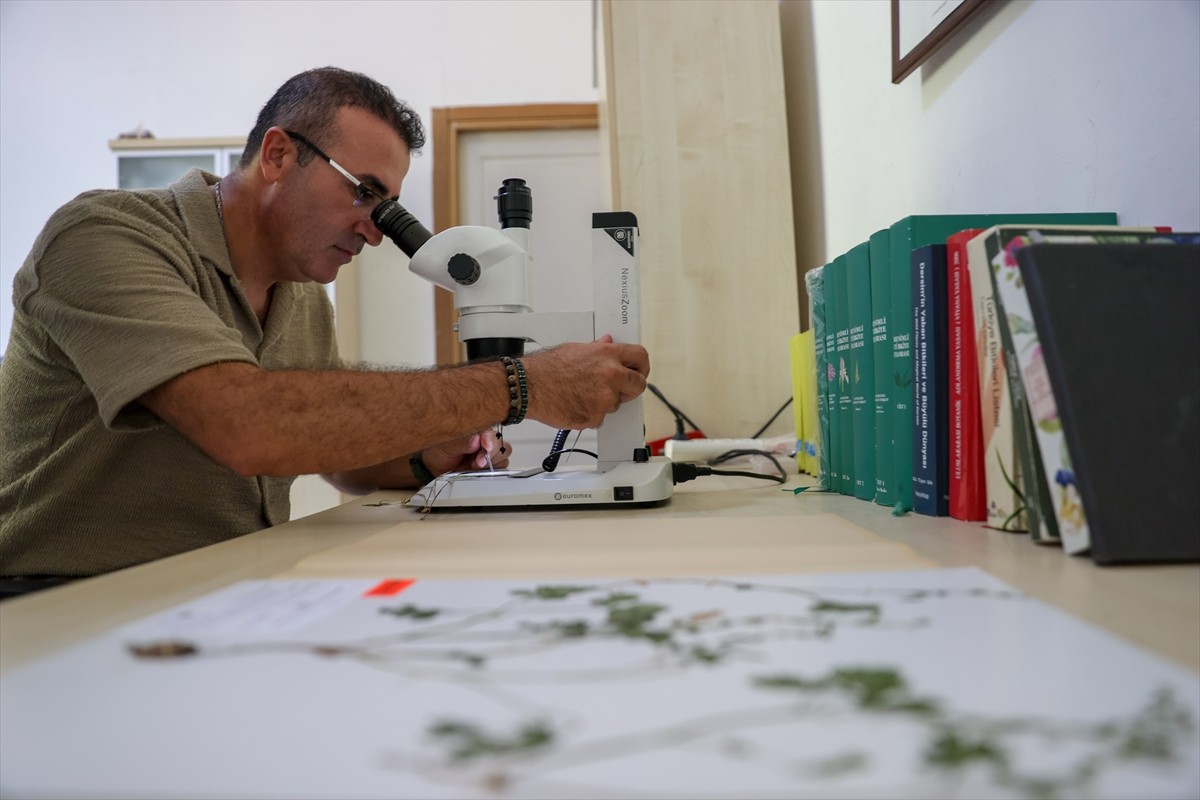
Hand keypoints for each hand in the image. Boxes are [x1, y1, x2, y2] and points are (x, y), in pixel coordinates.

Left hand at [421, 428, 510, 474]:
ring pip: (503, 456)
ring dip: (492, 463)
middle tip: (477, 462)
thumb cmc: (439, 451)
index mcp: (476, 430)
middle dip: (491, 454)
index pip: (490, 432)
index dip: (490, 439)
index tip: (485, 446)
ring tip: (474, 466)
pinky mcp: (490, 467)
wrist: (434, 466)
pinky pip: (501, 468)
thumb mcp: (446, 445)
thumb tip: (476, 440)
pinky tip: (480, 472)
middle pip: (501, 445)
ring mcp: (489, 454)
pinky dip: (493, 472)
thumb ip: (462, 442)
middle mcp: (485, 440)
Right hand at [521, 334, 649, 428]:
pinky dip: (591, 414)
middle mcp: (610, 376)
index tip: (639, 371)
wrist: (528, 387)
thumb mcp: (575, 349)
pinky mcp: (594, 417)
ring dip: (605, 402)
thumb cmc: (546, 368)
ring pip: (616, 404)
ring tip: (583, 393)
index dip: (641, 366)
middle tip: (619, 388)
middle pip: (638, 385)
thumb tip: (608, 344)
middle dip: (630, 388)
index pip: (640, 357)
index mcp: (607, 355)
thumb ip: (598, 349)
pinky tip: (576, 404)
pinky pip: (600, 418)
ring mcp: (604, 399)